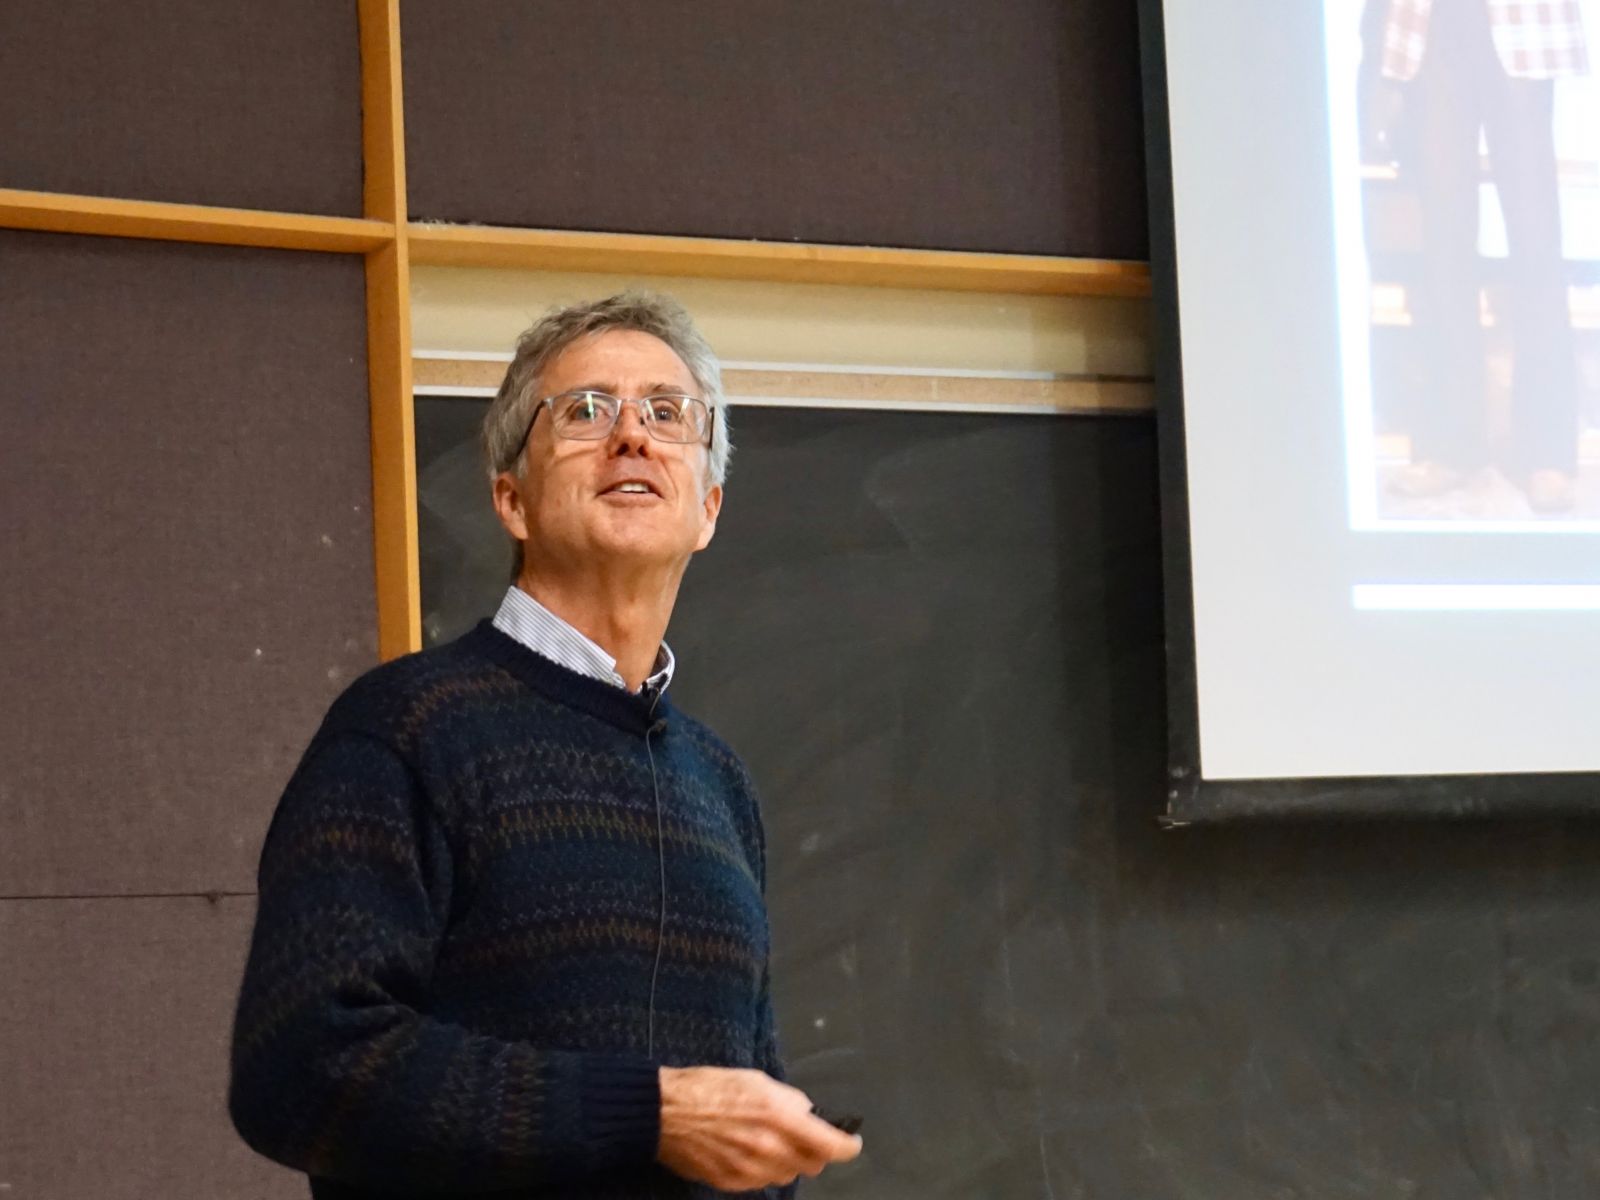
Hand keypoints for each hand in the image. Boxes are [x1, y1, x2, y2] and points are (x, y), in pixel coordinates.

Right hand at [657, 1066, 862, 1190]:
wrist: (665, 1112)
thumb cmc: (709, 1087)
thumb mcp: (757, 1080)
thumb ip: (788, 1100)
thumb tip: (806, 1114)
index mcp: (779, 1118)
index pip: (830, 1145)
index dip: (847, 1146)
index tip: (851, 1142)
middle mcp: (769, 1149)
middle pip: (813, 1165)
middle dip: (815, 1151)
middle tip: (804, 1135)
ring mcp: (750, 1171)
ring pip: (788, 1175)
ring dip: (789, 1161)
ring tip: (770, 1139)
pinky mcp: (732, 1183)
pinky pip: (762, 1182)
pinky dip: (765, 1169)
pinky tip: (750, 1151)